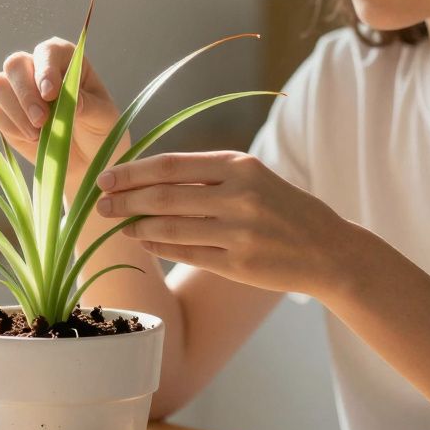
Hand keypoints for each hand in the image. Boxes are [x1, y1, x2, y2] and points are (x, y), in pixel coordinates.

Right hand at [0, 37, 125, 171]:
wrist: (87, 158)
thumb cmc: (98, 129)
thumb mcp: (103, 117)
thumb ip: (89, 106)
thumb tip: (72, 100)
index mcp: (64, 58)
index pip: (47, 51)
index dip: (45, 69)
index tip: (51, 94)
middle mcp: (36, 68)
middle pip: (14, 64)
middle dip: (25, 94)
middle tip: (41, 120)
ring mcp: (17, 90)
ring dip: (15, 111)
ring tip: (38, 134)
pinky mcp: (4, 113)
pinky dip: (10, 127)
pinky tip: (32, 140)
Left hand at [94, 150, 362, 297]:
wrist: (328, 249)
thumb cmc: (282, 208)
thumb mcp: (252, 176)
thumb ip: (207, 175)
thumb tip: (147, 177)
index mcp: (239, 166)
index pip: (171, 165)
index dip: (133, 172)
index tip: (106, 176)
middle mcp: (239, 196)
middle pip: (164, 197)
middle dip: (126, 200)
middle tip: (100, 203)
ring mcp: (239, 233)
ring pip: (171, 228)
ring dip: (138, 226)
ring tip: (119, 224)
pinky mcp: (239, 264)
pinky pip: (187, 254)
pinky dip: (159, 247)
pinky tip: (144, 243)